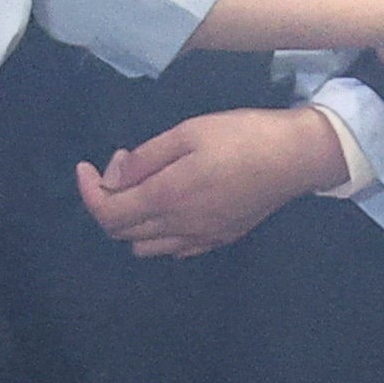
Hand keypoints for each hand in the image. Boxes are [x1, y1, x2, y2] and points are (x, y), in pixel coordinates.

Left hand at [77, 105, 348, 258]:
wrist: (297, 157)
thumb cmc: (242, 136)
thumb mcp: (187, 132)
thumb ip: (145, 158)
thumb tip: (113, 177)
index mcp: (168, 197)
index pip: (107, 212)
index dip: (88, 191)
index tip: (86, 167)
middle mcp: (180, 227)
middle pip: (122, 233)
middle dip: (109, 200)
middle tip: (125, 165)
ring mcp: (202, 238)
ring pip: (146, 247)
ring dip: (132, 222)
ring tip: (146, 188)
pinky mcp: (221, 238)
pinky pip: (176, 249)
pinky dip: (160, 234)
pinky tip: (173, 206)